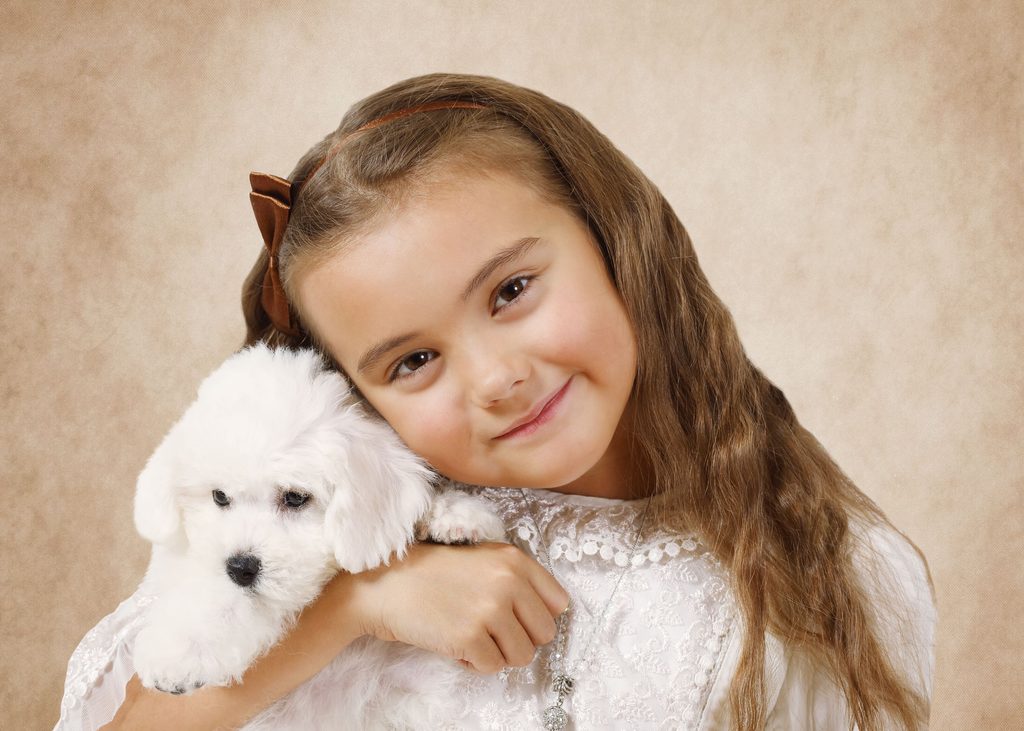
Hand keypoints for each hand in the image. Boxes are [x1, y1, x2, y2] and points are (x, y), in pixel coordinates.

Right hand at [349, 541, 568, 674]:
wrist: (386, 585)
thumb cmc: (433, 574)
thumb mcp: (483, 559)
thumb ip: (517, 579)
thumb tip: (548, 614)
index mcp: (514, 560)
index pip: (558, 602)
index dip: (537, 616)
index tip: (518, 618)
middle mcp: (508, 582)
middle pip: (544, 633)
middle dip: (519, 637)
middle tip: (491, 630)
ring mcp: (489, 611)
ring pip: (523, 655)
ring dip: (498, 653)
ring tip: (473, 635)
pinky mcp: (469, 638)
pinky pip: (493, 667)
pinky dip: (475, 662)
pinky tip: (456, 644)